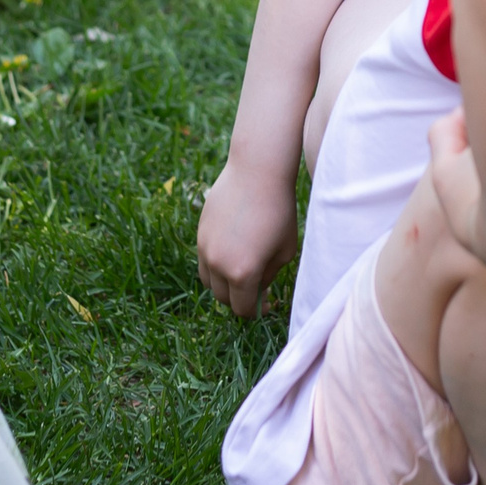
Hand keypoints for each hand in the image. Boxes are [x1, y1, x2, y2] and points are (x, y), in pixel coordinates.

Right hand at [197, 156, 299, 317]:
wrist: (256, 173)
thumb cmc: (279, 211)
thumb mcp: (285, 250)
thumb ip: (269, 276)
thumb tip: (258, 289)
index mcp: (243, 273)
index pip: (244, 309)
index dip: (256, 311)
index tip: (266, 305)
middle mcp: (218, 264)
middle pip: (223, 299)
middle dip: (240, 299)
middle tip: (257, 289)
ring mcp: (204, 249)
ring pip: (209, 282)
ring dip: (224, 284)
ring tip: (243, 271)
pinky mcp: (199, 234)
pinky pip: (204, 261)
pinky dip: (216, 265)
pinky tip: (235, 250)